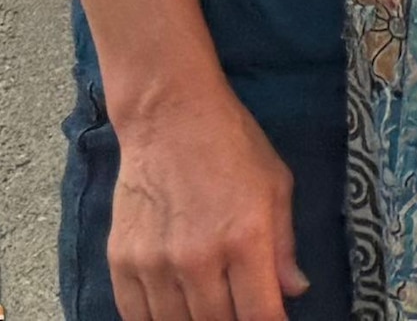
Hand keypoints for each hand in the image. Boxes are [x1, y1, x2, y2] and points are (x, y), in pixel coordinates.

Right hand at [103, 76, 304, 319]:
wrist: (169, 116)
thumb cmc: (231, 145)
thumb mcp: (275, 186)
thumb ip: (284, 245)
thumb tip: (294, 291)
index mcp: (245, 239)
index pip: (260, 315)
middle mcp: (198, 258)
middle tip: (240, 311)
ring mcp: (155, 263)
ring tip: (208, 311)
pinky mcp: (122, 261)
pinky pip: (135, 315)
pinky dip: (155, 320)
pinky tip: (173, 313)